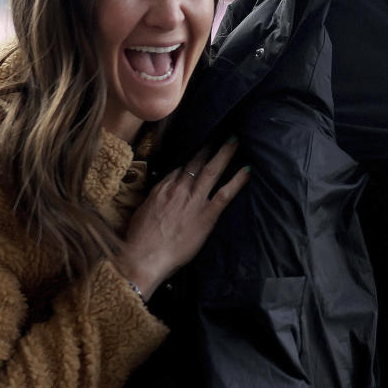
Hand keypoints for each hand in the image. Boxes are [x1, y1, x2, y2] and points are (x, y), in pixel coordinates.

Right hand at [119, 139, 249, 299]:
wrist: (144, 257)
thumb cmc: (139, 239)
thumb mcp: (143, 211)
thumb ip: (156, 198)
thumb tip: (163, 193)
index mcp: (162, 187)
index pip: (180, 165)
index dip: (191, 154)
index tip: (200, 143)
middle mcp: (179, 189)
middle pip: (196, 161)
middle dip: (208, 144)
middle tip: (219, 130)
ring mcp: (193, 201)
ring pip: (211, 170)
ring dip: (224, 153)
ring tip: (235, 140)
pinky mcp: (206, 216)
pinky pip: (225, 194)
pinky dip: (237, 181)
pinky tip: (247, 170)